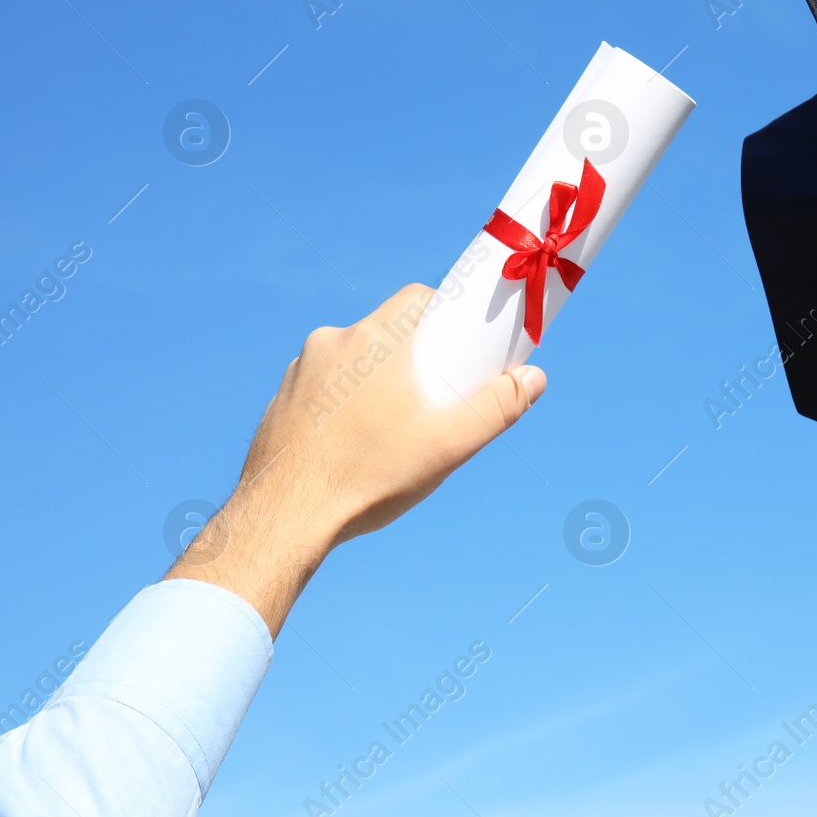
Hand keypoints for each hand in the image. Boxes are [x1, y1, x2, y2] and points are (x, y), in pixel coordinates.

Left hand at [166, 284, 545, 635]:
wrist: (283, 517)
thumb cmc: (369, 478)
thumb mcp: (448, 445)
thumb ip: (497, 407)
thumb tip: (534, 377)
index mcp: (376, 340)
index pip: (418, 298)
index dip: (445, 317)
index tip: (461, 349)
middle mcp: (333, 343)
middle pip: (387, 331)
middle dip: (414, 357)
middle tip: (433, 399)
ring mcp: (301, 371)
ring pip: (354, 360)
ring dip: (375, 382)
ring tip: (392, 431)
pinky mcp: (281, 400)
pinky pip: (323, 387)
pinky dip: (343, 405)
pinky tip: (354, 445)